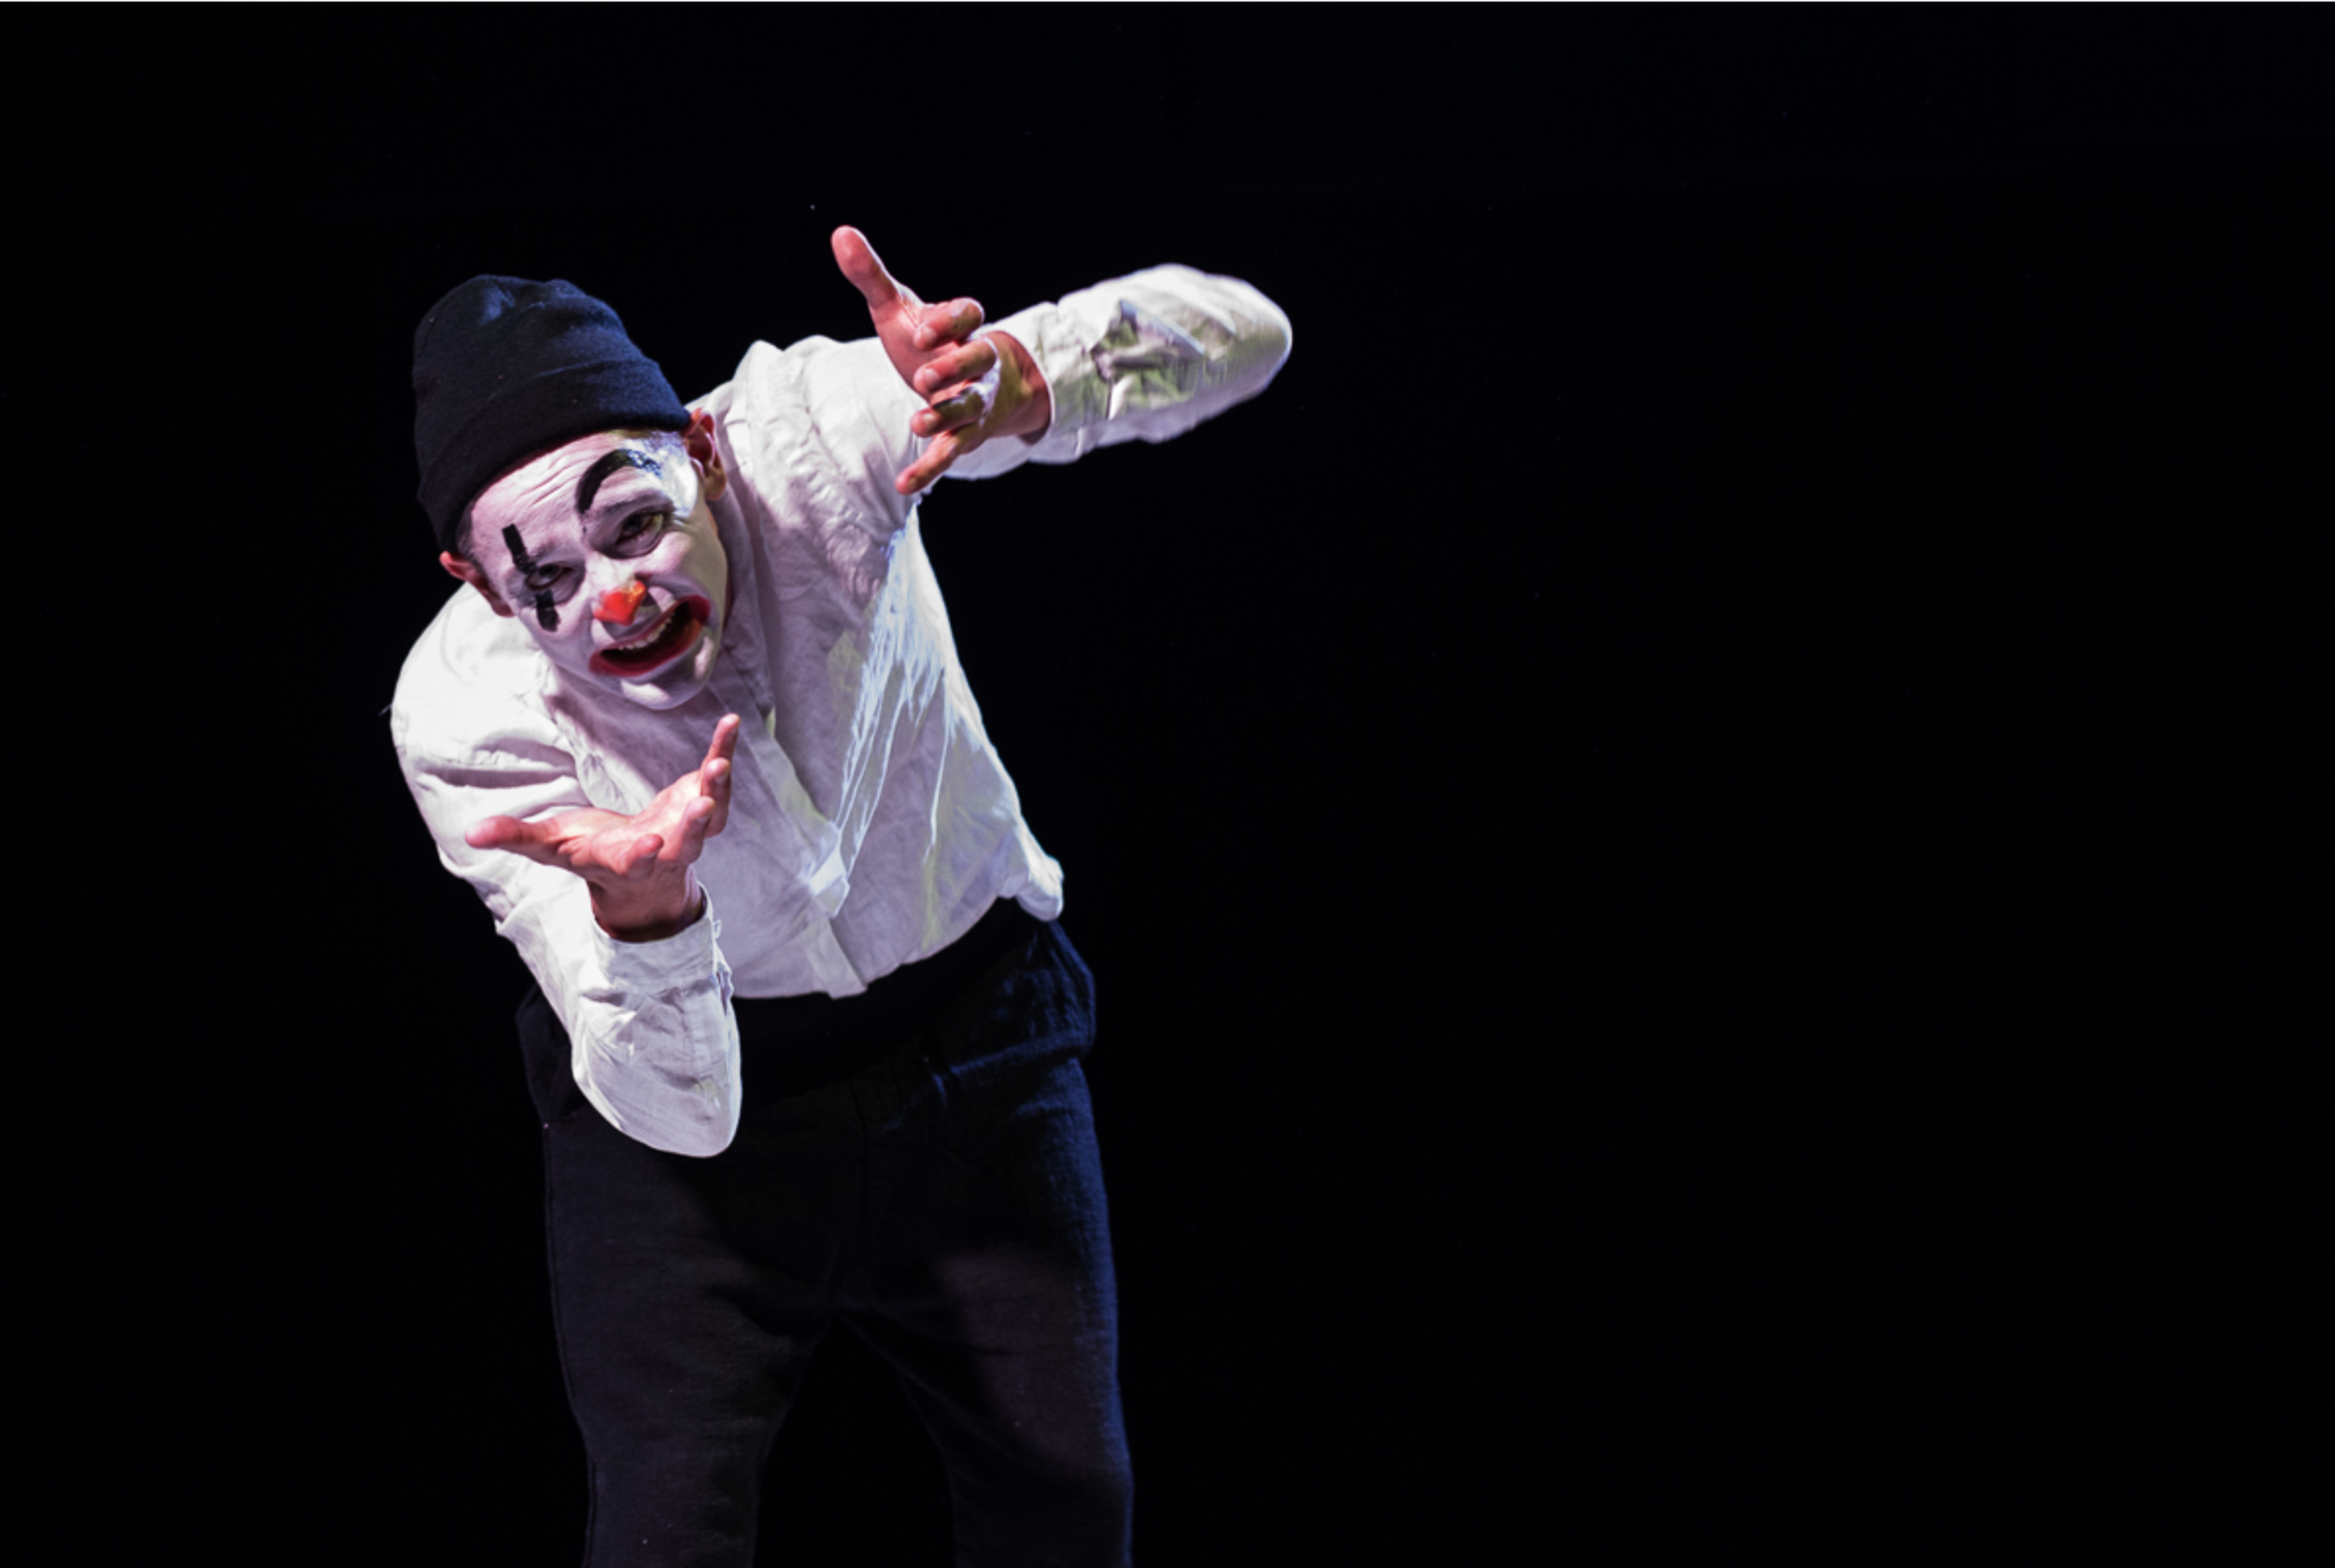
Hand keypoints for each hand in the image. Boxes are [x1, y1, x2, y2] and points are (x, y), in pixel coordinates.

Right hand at [466, 715, 741, 941]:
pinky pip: (717, 780)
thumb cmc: (591, 855)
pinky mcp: (701, 803)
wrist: (642, 875)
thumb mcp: (551, 848)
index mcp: (622, 863)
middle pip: (683, 843)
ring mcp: (688, 831)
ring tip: (720, 763)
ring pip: (711, 817)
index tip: (649, 847)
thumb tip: (471, 833)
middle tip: (701, 806)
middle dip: (692, 827)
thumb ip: (516, 837)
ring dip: (717, 790)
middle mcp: (663, 852)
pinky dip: (723, 752)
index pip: (633, 863)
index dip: (640, 857)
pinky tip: (730, 725)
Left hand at [830, 226, 1051, 493]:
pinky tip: (904, 485)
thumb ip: (871, 276)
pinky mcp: (963, 435)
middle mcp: (977, 364)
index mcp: (964, 326)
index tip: (923, 332)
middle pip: (979, 358)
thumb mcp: (896, 307)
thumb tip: (840, 233)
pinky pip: (950, 453)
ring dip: (947, 415)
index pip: (970, 314)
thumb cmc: (925, 341)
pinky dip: (929, 469)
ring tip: (918, 423)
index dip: (951, 320)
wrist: (961, 383)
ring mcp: (973, 401)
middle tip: (925, 375)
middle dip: (955, 366)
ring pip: (969, 407)